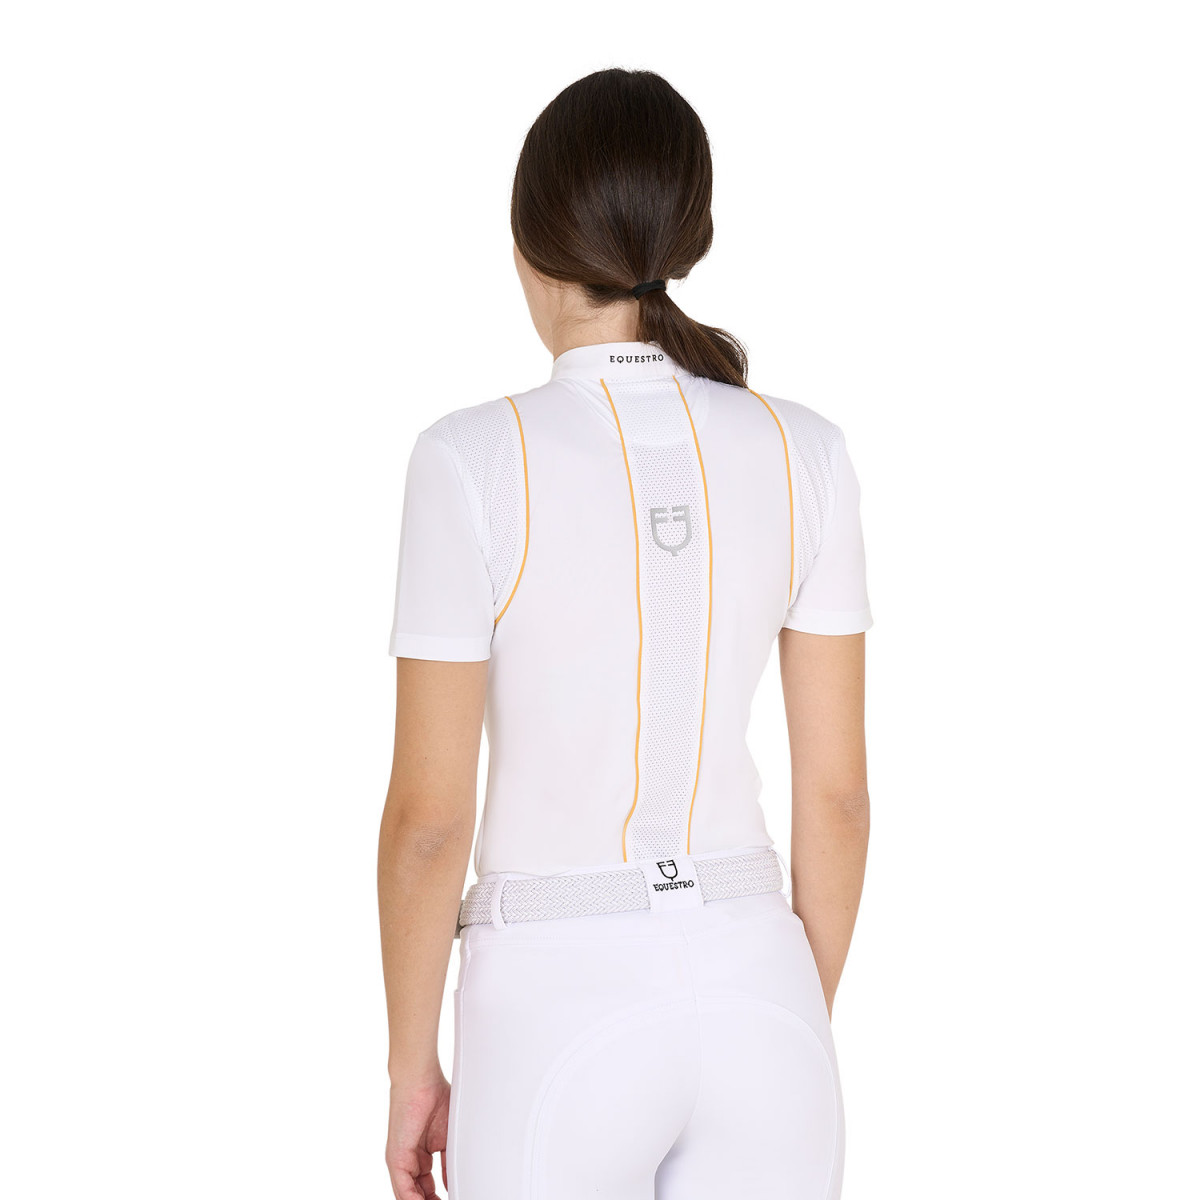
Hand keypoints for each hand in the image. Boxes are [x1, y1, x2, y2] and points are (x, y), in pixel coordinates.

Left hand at [386, 1070, 451, 1198]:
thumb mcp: (448, 1137)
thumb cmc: (436, 1097)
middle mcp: (409, 1161)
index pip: (427, 1188)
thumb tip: (452, 1184)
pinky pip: (403, 1190)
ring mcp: (401, 1162)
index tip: (454, 1198)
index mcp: (420, 1156)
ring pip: (410, 1196)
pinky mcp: (395, 1160)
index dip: (440, 1197)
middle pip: (419, 1194)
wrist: (421, 1080)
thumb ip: (448, 1163)